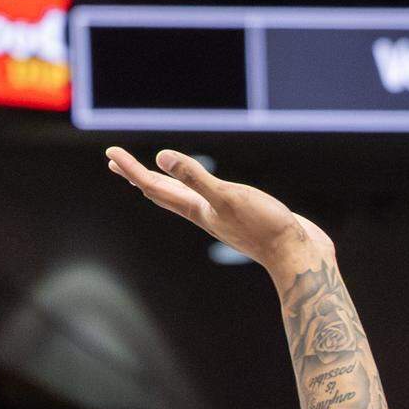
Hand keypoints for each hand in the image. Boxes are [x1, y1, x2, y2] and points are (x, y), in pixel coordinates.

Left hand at [105, 147, 332, 277]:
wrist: (298, 256)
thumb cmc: (265, 227)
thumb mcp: (228, 197)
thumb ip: (195, 178)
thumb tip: (160, 158)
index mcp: (197, 210)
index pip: (154, 187)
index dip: (131, 169)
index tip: (110, 152)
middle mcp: (206, 214)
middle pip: (164, 193)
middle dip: (140, 177)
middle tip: (118, 163)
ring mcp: (225, 217)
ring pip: (185, 198)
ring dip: (166, 185)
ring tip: (156, 174)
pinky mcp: (245, 217)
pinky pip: (211, 199)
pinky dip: (199, 189)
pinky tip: (209, 190)